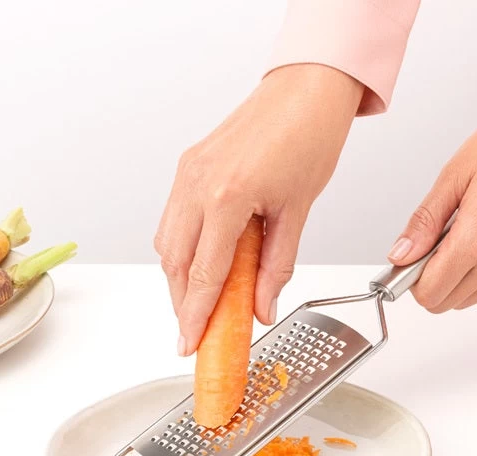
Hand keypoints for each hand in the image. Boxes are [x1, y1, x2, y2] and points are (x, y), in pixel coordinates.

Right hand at [156, 64, 363, 355]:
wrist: (306, 89)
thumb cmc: (309, 136)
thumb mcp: (297, 211)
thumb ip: (276, 266)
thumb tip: (262, 306)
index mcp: (226, 196)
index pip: (204, 274)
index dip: (195, 316)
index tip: (191, 344)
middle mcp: (197, 183)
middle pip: (175, 263)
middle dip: (182, 302)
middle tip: (196, 331)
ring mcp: (187, 172)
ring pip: (167, 242)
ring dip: (180, 277)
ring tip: (202, 302)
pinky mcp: (188, 165)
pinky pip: (173, 218)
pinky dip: (182, 247)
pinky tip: (202, 262)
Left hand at [388, 94, 476, 311]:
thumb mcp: (455, 174)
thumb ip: (425, 221)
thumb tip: (401, 253)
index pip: (430, 292)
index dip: (409, 277)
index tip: (407, 255)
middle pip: (445, 302)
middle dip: (426, 281)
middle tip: (425, 245)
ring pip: (466, 299)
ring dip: (449, 280)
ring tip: (448, 240)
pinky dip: (470, 277)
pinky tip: (468, 244)